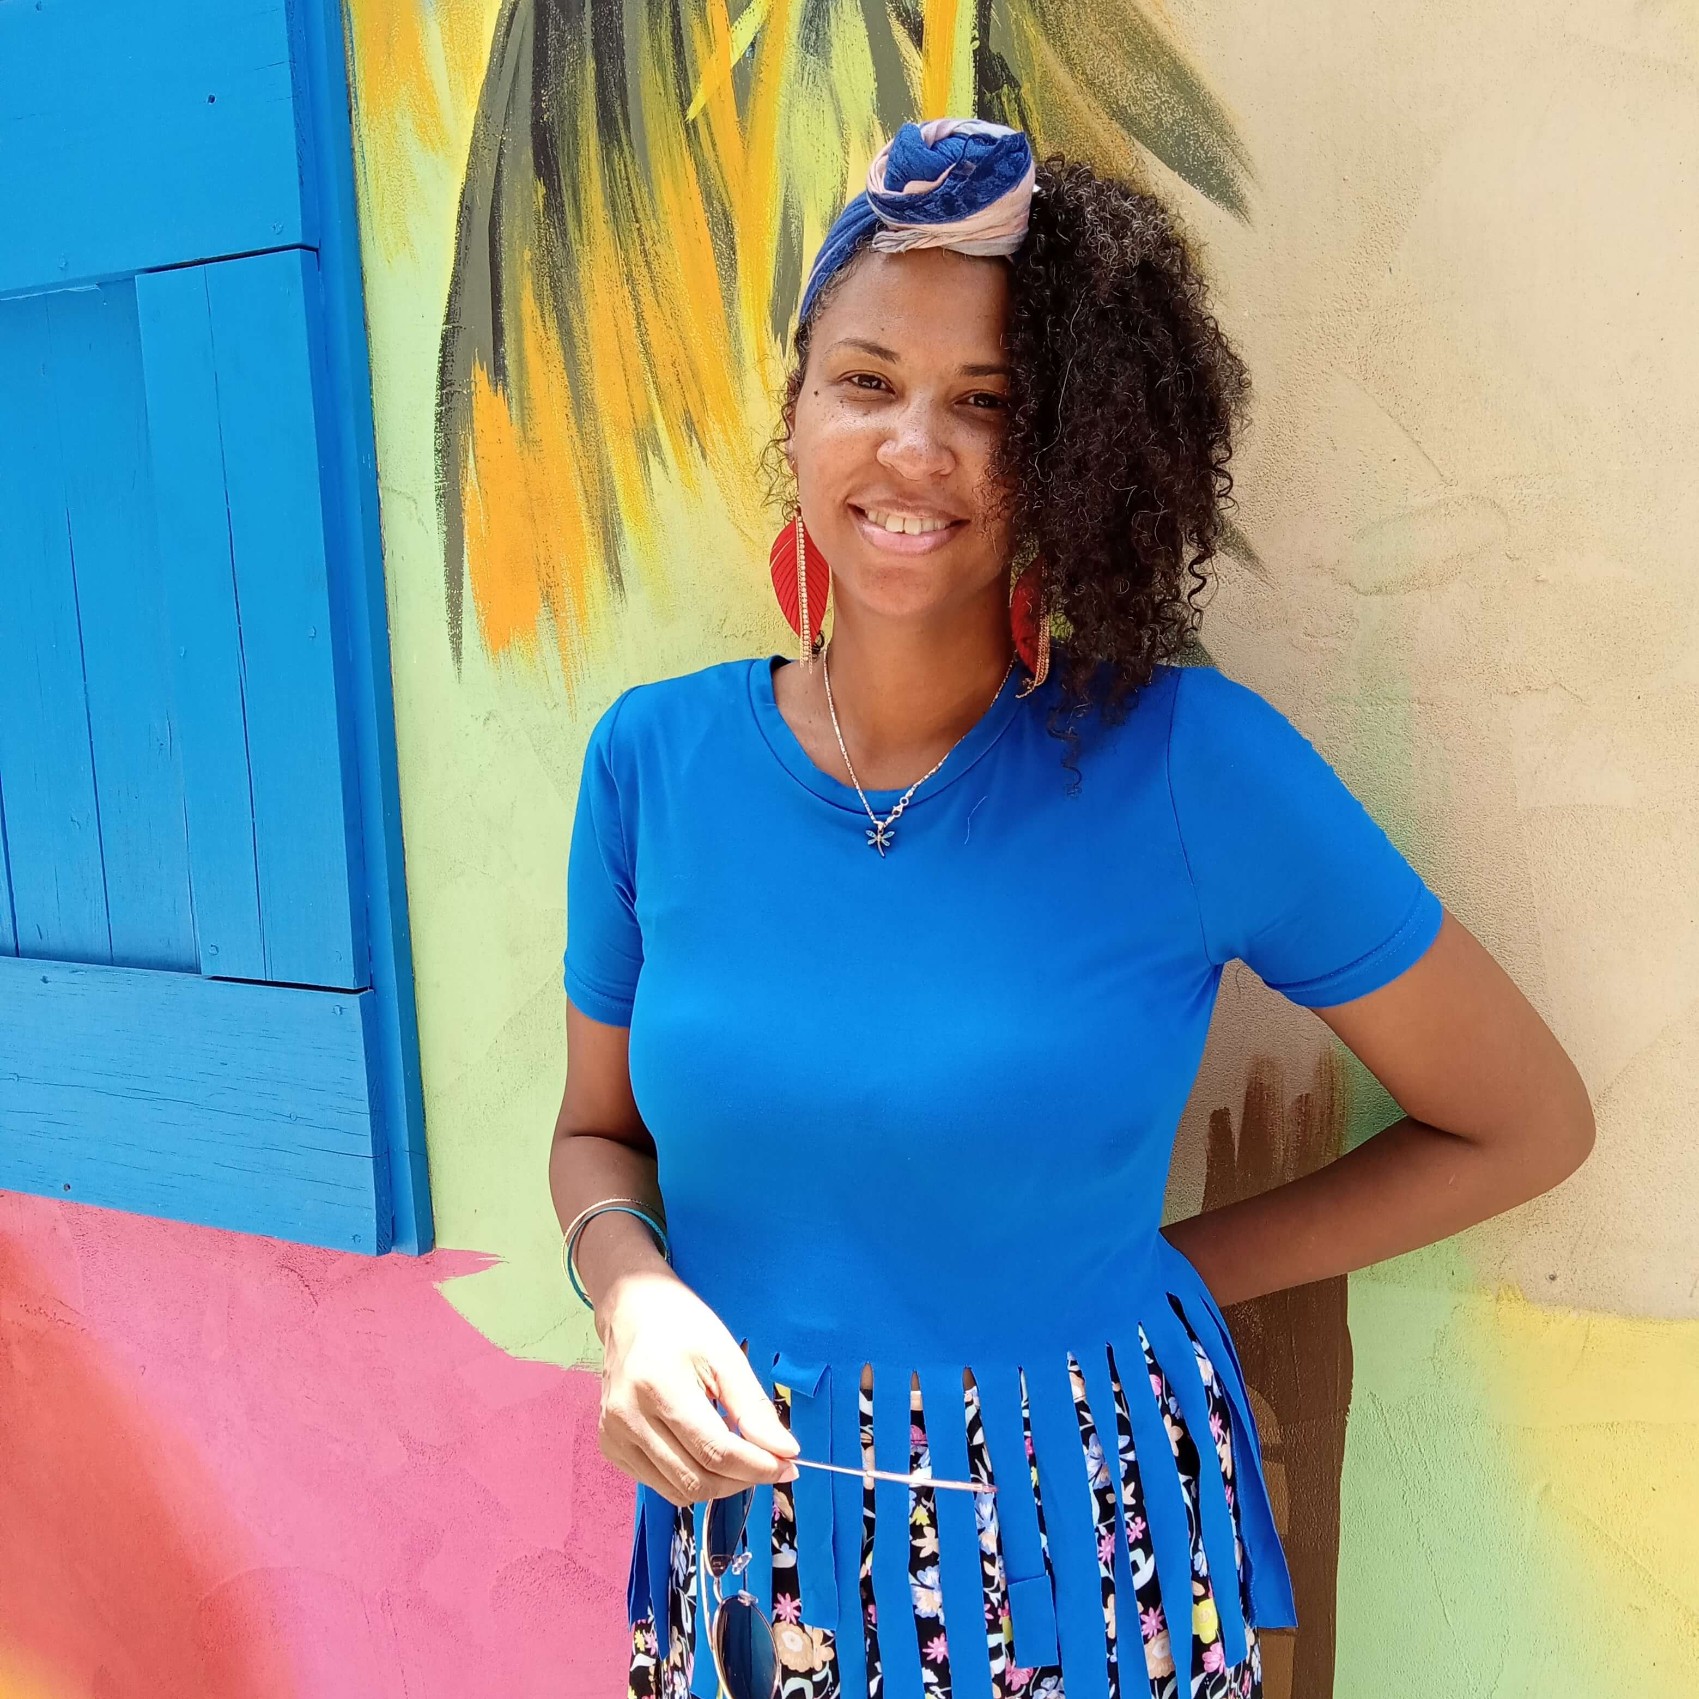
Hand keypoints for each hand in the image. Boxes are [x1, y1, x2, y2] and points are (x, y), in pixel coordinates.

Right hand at [596, 1269, 801, 1506]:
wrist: (630, 1310)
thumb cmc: (680, 1324)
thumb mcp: (725, 1354)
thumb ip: (753, 1407)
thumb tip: (785, 1451)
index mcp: (658, 1386)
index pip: (715, 1451)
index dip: (758, 1466)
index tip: (787, 1464)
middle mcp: (628, 1418)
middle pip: (697, 1479)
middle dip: (743, 1479)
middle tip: (770, 1463)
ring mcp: (614, 1436)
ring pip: (679, 1492)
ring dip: (719, 1483)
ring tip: (738, 1453)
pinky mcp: (610, 1447)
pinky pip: (659, 1484)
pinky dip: (692, 1477)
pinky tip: (704, 1450)